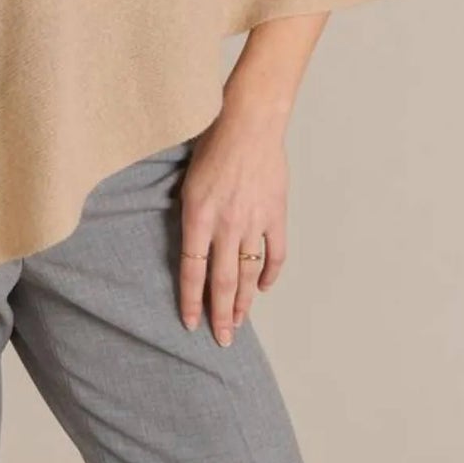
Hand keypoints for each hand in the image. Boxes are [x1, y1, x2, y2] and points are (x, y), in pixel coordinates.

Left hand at [177, 108, 288, 345]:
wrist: (249, 123)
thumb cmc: (212, 143)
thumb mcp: (187, 180)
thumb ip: (189, 214)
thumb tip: (190, 242)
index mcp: (198, 216)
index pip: (192, 271)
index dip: (191, 301)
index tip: (191, 324)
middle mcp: (226, 225)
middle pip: (222, 282)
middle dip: (221, 315)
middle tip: (222, 339)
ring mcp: (253, 222)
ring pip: (247, 274)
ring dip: (243, 302)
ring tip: (240, 322)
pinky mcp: (275, 215)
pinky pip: (275, 254)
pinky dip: (269, 274)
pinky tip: (262, 287)